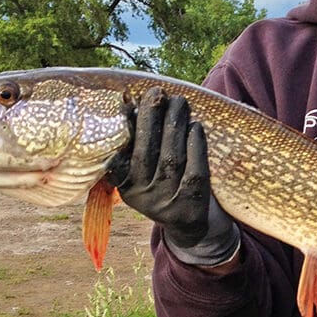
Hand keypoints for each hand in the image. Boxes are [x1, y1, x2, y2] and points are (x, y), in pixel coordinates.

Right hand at [106, 87, 238, 266]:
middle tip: (157, 92)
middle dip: (151, 118)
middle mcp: (143, 196)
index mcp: (125, 187)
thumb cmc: (163, 185)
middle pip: (146, 152)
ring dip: (175, 125)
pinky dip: (195, 146)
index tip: (129, 101)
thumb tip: (131, 103)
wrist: (187, 224)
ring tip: (178, 102)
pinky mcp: (192, 203)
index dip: (126, 128)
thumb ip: (135, 147)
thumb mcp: (142, 174)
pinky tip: (195, 126)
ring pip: (171, 158)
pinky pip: (194, 170)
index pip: (121, 154)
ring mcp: (168, 202)